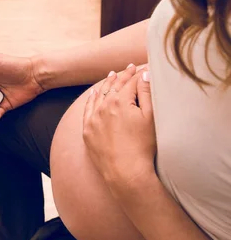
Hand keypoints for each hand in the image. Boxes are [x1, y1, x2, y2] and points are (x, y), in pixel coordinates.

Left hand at [82, 64, 156, 196]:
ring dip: (107, 84)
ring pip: (99, 96)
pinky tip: (94, 94)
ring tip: (112, 75)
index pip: (130, 82)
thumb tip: (143, 74)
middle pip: (114, 86)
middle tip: (130, 68)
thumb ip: (146, 93)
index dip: (138, 73)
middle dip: (123, 76)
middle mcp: (103, 107)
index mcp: (120, 101)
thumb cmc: (143, 146)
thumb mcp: (151, 118)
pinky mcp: (87, 132)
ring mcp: (93, 119)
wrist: (125, 172)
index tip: (142, 67)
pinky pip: (87, 110)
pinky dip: (91, 99)